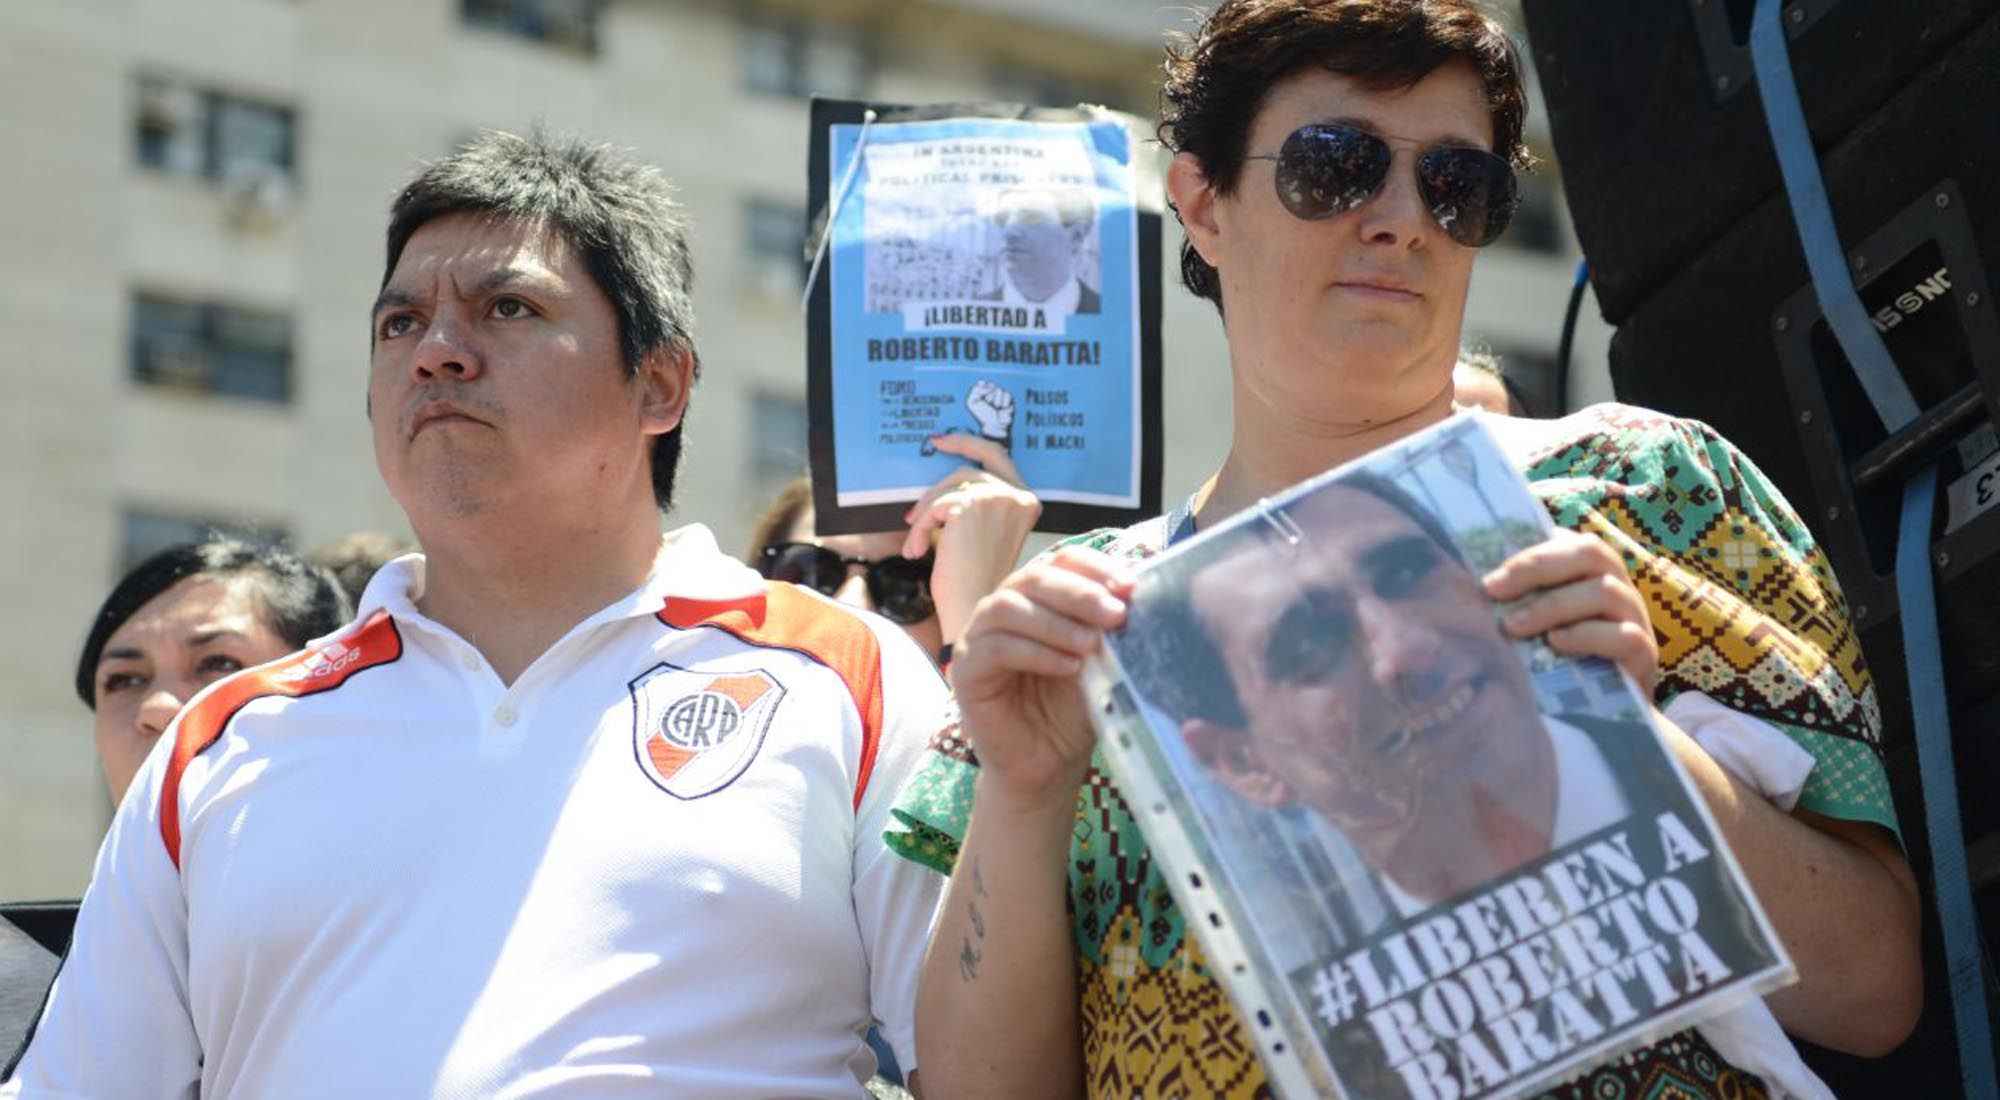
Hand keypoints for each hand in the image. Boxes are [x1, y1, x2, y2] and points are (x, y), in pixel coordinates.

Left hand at [903, 434, 1041, 642]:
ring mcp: (997, 498)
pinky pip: (936, 507)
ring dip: (927, 513)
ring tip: (917, 543)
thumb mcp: (980, 534)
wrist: (973, 611)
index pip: (999, 457)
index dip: (970, 444)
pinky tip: (918, 553)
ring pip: (950, 487)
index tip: (943, 441)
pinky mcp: (972, 506)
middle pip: (974, 464)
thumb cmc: (975, 582)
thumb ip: (974, 505)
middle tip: (930, 448)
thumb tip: (944, 482)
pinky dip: (921, 529)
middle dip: (950, 456)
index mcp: (1027, 503)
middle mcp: (1018, 497)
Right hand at [951, 546, 1131, 806]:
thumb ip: (1109, 629)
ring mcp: (979, 637)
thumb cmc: (1073, 711)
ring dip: (1055, 622)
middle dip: (1079, 592)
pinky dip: (1035, 652)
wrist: (1048, 766)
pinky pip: (995, 648)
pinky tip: (1068, 667)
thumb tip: (1136, 595)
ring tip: (1091, 645)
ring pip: (1008, 606)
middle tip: (1115, 614)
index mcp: (1039, 598)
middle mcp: (1005, 609)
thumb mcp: (1101, 662)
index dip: (1095, 567)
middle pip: (1035, 576)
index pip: (1062, 561)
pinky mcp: (966, 670)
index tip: (1130, 588)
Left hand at [966, 380, 1015, 442]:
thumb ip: (975, 389)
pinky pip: (1007, 395)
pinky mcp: (1010, 399)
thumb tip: (987, 384)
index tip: (980, 400)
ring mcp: (1001, 395)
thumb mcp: (971, 403)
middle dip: (988, 397)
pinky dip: (1004, 403)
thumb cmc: (983, 416)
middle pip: (991, 386)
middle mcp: (992, 392)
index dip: (981, 391)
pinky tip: (1002, 409)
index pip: (982, 383)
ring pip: (999, 390)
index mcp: (982, 392)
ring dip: (996, 401)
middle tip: (989, 406)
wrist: (994, 426)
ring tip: (996, 408)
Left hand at [1483, 529, 1658, 695]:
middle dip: (1536, 568)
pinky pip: (1623, 636)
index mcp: (1592, 571)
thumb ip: (1515, 598)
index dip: (1528, 553)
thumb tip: (1469, 581)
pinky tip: (1556, 643)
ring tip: (1513, 626)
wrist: (1604, 713)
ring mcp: (1635, 618)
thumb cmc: (1560, 659)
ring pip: (1604, 591)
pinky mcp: (1644, 653)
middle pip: (1590, 553)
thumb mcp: (1535, 624)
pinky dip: (1586, 636)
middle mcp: (1618, 586)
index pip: (1568, 541)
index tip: (1488, 579)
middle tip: (1494, 591)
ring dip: (1552, 605)